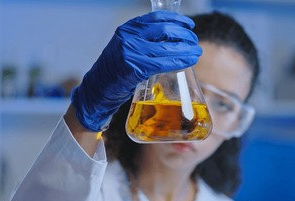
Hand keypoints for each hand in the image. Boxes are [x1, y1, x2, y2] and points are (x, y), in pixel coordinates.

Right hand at [71, 11, 201, 131]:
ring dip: (186, 50)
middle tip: (194, 42)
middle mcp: (129, 37)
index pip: (157, 17)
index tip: (189, 24)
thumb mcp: (126, 47)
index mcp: (128, 28)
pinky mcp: (135, 68)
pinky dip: (178, 62)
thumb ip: (144, 42)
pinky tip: (188, 62)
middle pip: (165, 30)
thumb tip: (172, 41)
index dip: (177, 19)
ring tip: (196, 53)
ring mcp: (131, 52)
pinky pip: (163, 63)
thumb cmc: (115, 71)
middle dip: (185, 35)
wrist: (97, 89)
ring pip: (167, 48)